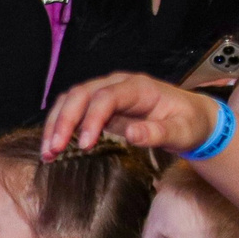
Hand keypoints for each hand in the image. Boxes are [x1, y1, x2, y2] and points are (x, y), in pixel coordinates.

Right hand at [42, 72, 219, 159]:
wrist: (190, 117)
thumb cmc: (189, 123)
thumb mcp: (183, 131)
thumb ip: (159, 133)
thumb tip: (132, 135)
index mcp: (138, 87)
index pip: (106, 97)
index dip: (91, 119)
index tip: (84, 146)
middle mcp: (117, 85)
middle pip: (80, 94)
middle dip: (63, 121)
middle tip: (53, 149)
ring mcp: (106, 93)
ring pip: (71, 100)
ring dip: (56, 124)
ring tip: (47, 152)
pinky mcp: (99, 106)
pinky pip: (74, 111)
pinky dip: (60, 127)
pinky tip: (53, 148)